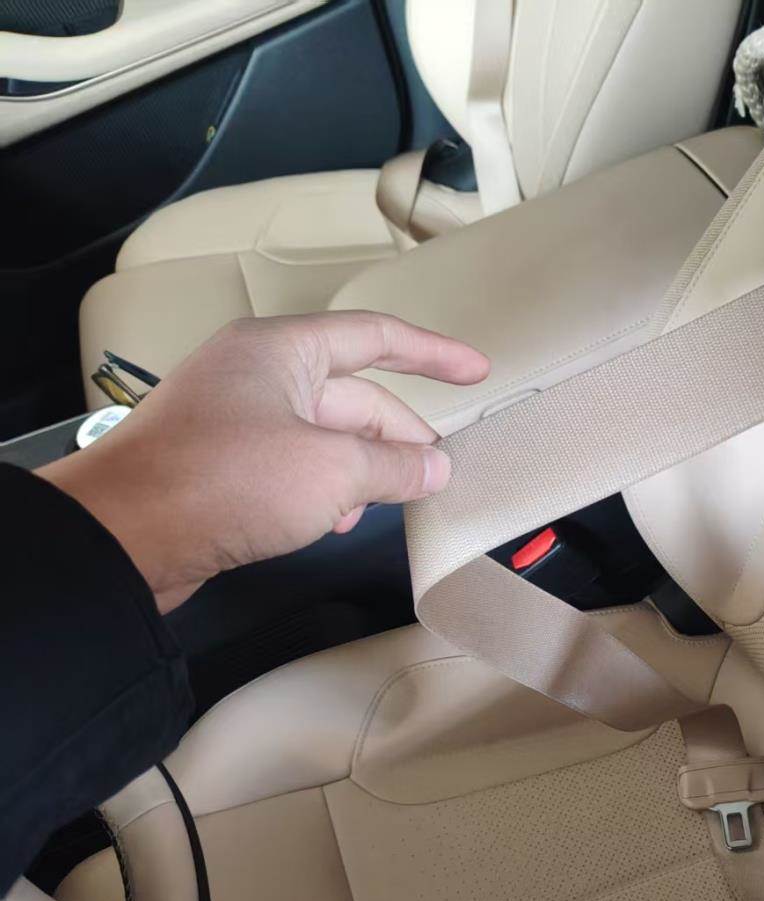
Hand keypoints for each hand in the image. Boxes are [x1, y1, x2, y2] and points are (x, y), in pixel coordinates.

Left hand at [40, 311, 488, 611]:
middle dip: (400, 436)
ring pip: (328, 437)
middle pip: (355, 396)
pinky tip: (334, 522)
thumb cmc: (219, 483)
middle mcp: (258, 375)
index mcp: (282, 350)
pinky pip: (296, 465)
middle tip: (438, 471)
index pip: (375, 336)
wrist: (123, 537)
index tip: (475, 371)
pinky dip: (326, 490)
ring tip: (386, 503)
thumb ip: (395, 465)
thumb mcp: (332, 471)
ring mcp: (238, 419)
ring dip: (364, 470)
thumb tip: (434, 467)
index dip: (433, 354)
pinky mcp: (223, 464)